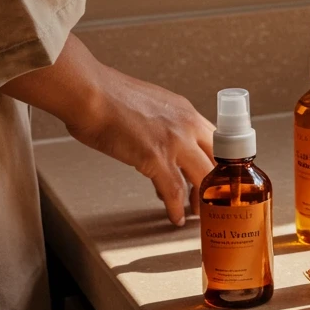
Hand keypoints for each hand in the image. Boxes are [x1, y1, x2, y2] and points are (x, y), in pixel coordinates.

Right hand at [66, 66, 214, 224]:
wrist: (89, 92)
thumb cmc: (109, 97)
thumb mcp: (152, 106)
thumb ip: (165, 125)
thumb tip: (164, 148)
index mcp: (187, 112)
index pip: (218, 141)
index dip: (220, 163)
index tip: (217, 178)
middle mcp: (187, 125)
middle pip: (216, 162)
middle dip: (216, 185)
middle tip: (211, 199)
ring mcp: (174, 141)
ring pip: (202, 178)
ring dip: (201, 200)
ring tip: (196, 213)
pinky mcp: (154, 157)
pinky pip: (174, 190)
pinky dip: (176, 208)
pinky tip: (175, 217)